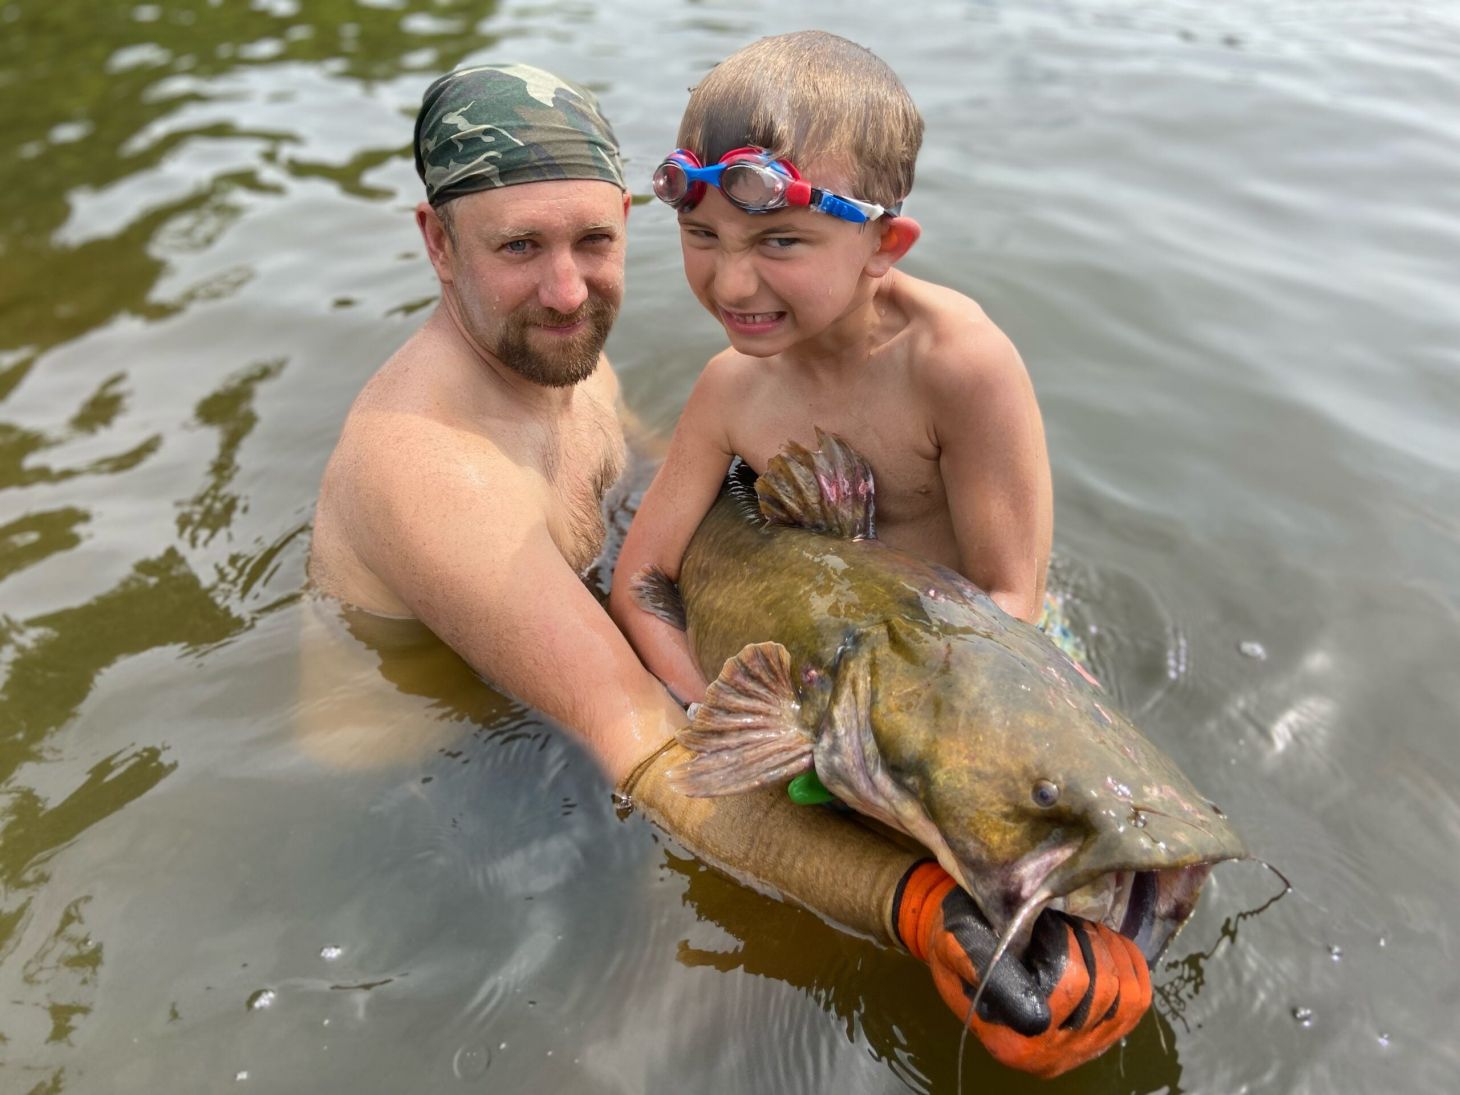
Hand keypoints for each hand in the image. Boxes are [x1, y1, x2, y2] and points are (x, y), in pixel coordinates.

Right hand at [894, 861, 1150, 1077]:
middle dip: (1091, 944)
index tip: (1046, 923)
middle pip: (1104, 994)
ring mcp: (1076, 1053)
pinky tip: (1110, 946)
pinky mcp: (1097, 1040)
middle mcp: (1045, 1056)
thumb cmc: (958, 937)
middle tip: (1066, 923)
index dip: (1067, 945)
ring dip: (1113, 953)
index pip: (1069, 987)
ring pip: (1127, 1000)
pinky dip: (1132, 967)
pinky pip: (1138, 1005)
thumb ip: (984, 965)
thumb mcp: (957, 942)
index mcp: (1011, 1036)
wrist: (962, 949)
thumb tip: (1037, 1010)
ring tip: (1086, 933)